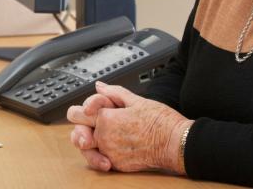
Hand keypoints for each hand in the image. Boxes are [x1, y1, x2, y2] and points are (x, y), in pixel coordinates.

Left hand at [67, 82, 189, 173]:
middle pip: (76, 133)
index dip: (83, 108)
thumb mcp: (136, 100)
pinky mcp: (117, 165)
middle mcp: (103, 137)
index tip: (92, 108)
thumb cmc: (161, 121)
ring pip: (86, 149)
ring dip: (90, 143)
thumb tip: (99, 86)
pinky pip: (101, 159)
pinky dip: (103, 154)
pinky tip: (114, 147)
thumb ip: (113, 92)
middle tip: (94, 123)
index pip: (76, 113)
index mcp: (105, 118)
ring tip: (103, 137)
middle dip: (82, 127)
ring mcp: (109, 153)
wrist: (176, 144)